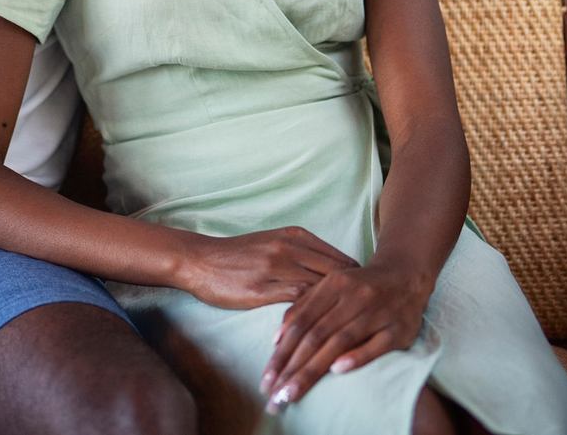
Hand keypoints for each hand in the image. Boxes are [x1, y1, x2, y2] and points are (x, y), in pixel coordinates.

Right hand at [176, 227, 357, 310]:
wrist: (200, 260)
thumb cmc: (238, 255)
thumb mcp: (273, 243)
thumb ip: (302, 253)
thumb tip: (334, 272)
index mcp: (294, 235)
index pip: (339, 259)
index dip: (356, 282)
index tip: (366, 300)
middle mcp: (288, 247)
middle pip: (336, 274)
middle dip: (353, 297)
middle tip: (366, 317)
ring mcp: (275, 267)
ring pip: (319, 289)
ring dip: (336, 310)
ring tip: (350, 328)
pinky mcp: (261, 288)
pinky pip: (296, 303)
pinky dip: (312, 316)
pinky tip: (320, 330)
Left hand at [260, 260, 432, 411]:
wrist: (406, 276)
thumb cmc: (360, 286)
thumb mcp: (331, 286)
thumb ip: (304, 307)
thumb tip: (277, 338)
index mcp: (334, 284)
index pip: (302, 321)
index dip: (282, 350)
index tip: (267, 376)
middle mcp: (354, 296)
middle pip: (317, 334)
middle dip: (292, 366)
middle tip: (275, 393)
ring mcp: (378, 312)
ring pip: (340, 341)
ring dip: (314, 368)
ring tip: (294, 390)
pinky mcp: (399, 329)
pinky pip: (376, 346)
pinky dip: (356, 357)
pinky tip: (336, 371)